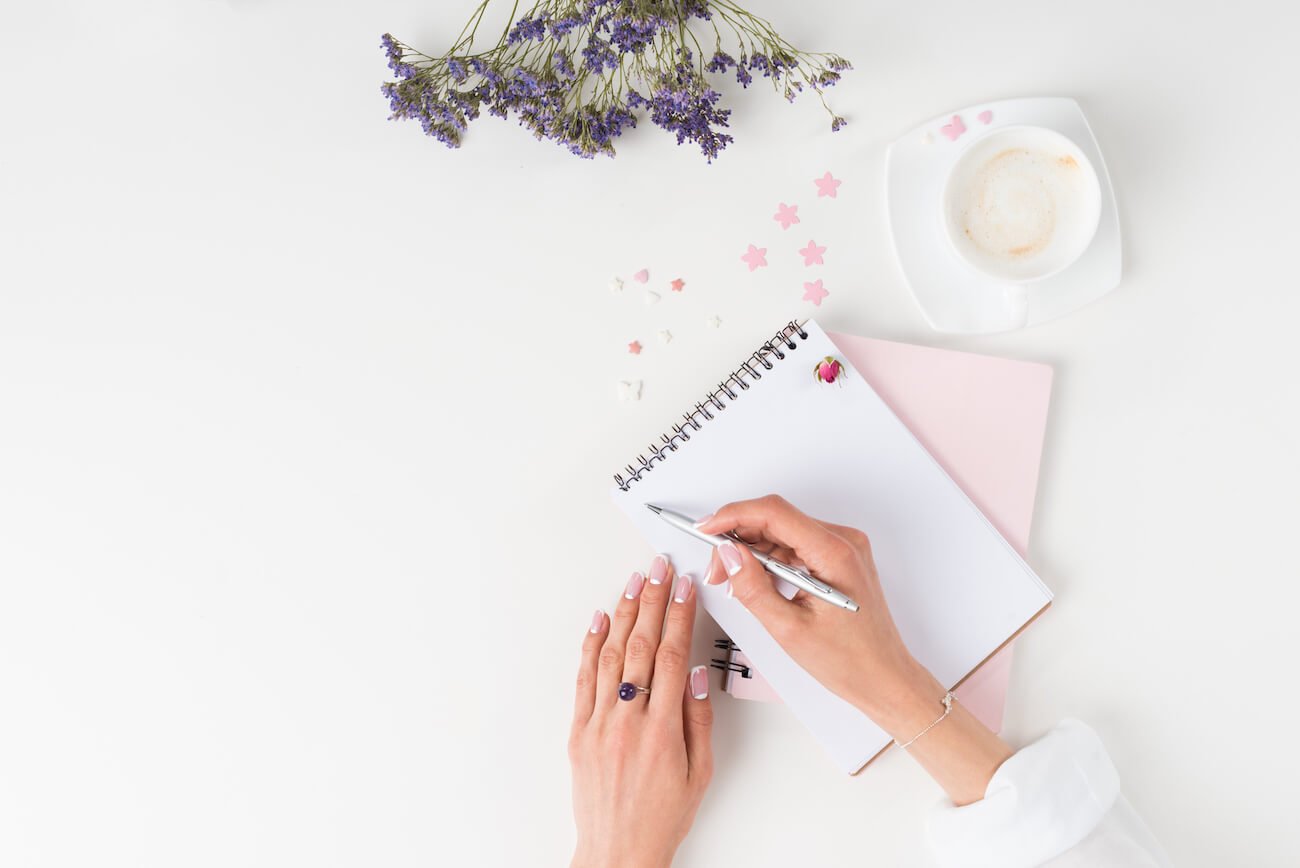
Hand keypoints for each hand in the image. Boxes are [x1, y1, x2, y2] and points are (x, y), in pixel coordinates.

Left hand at [569, 556, 712, 867]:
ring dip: (623, 613)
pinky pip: (583, 679)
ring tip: (634, 583)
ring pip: (610, 655)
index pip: (672, 656)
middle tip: (658, 570)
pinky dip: (591, 645)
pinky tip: (600, 620)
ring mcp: (598, 724)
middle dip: (652, 601)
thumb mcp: (700, 772)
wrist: (618, 849)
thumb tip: (698, 674)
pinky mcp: (578, 731)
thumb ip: (699, 720)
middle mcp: (627, 721)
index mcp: (663, 730)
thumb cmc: (661, 816)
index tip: (683, 587)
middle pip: (640, 646)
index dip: (678, 615)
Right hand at [698, 495, 931, 731]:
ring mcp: (842, 548)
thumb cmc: (850, 661)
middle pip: (776, 519)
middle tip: (717, 570)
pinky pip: (795, 545)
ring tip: (733, 582)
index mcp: (834, 553)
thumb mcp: (789, 629)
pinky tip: (757, 582)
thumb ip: (753, 588)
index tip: (706, 528)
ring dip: (752, 551)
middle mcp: (843, 542)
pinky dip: (770, 559)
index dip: (733, 515)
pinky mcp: (838, 559)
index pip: (774, 513)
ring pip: (783, 532)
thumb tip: (728, 555)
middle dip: (738, 539)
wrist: (884, 678)